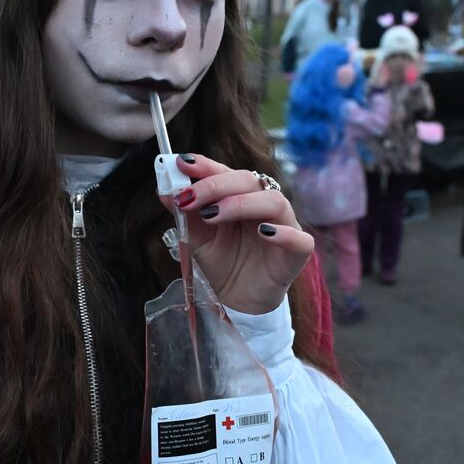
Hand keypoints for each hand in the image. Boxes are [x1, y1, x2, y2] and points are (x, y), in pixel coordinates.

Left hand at [170, 154, 313, 314]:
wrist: (237, 300)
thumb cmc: (222, 262)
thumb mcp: (196, 237)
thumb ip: (184, 213)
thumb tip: (163, 190)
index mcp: (240, 196)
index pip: (226, 173)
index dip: (206, 166)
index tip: (182, 163)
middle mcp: (264, 206)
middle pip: (249, 181)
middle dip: (215, 185)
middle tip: (188, 198)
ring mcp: (284, 226)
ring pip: (274, 201)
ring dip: (241, 204)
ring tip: (212, 215)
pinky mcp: (297, 253)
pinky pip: (299, 239)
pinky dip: (283, 234)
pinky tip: (264, 233)